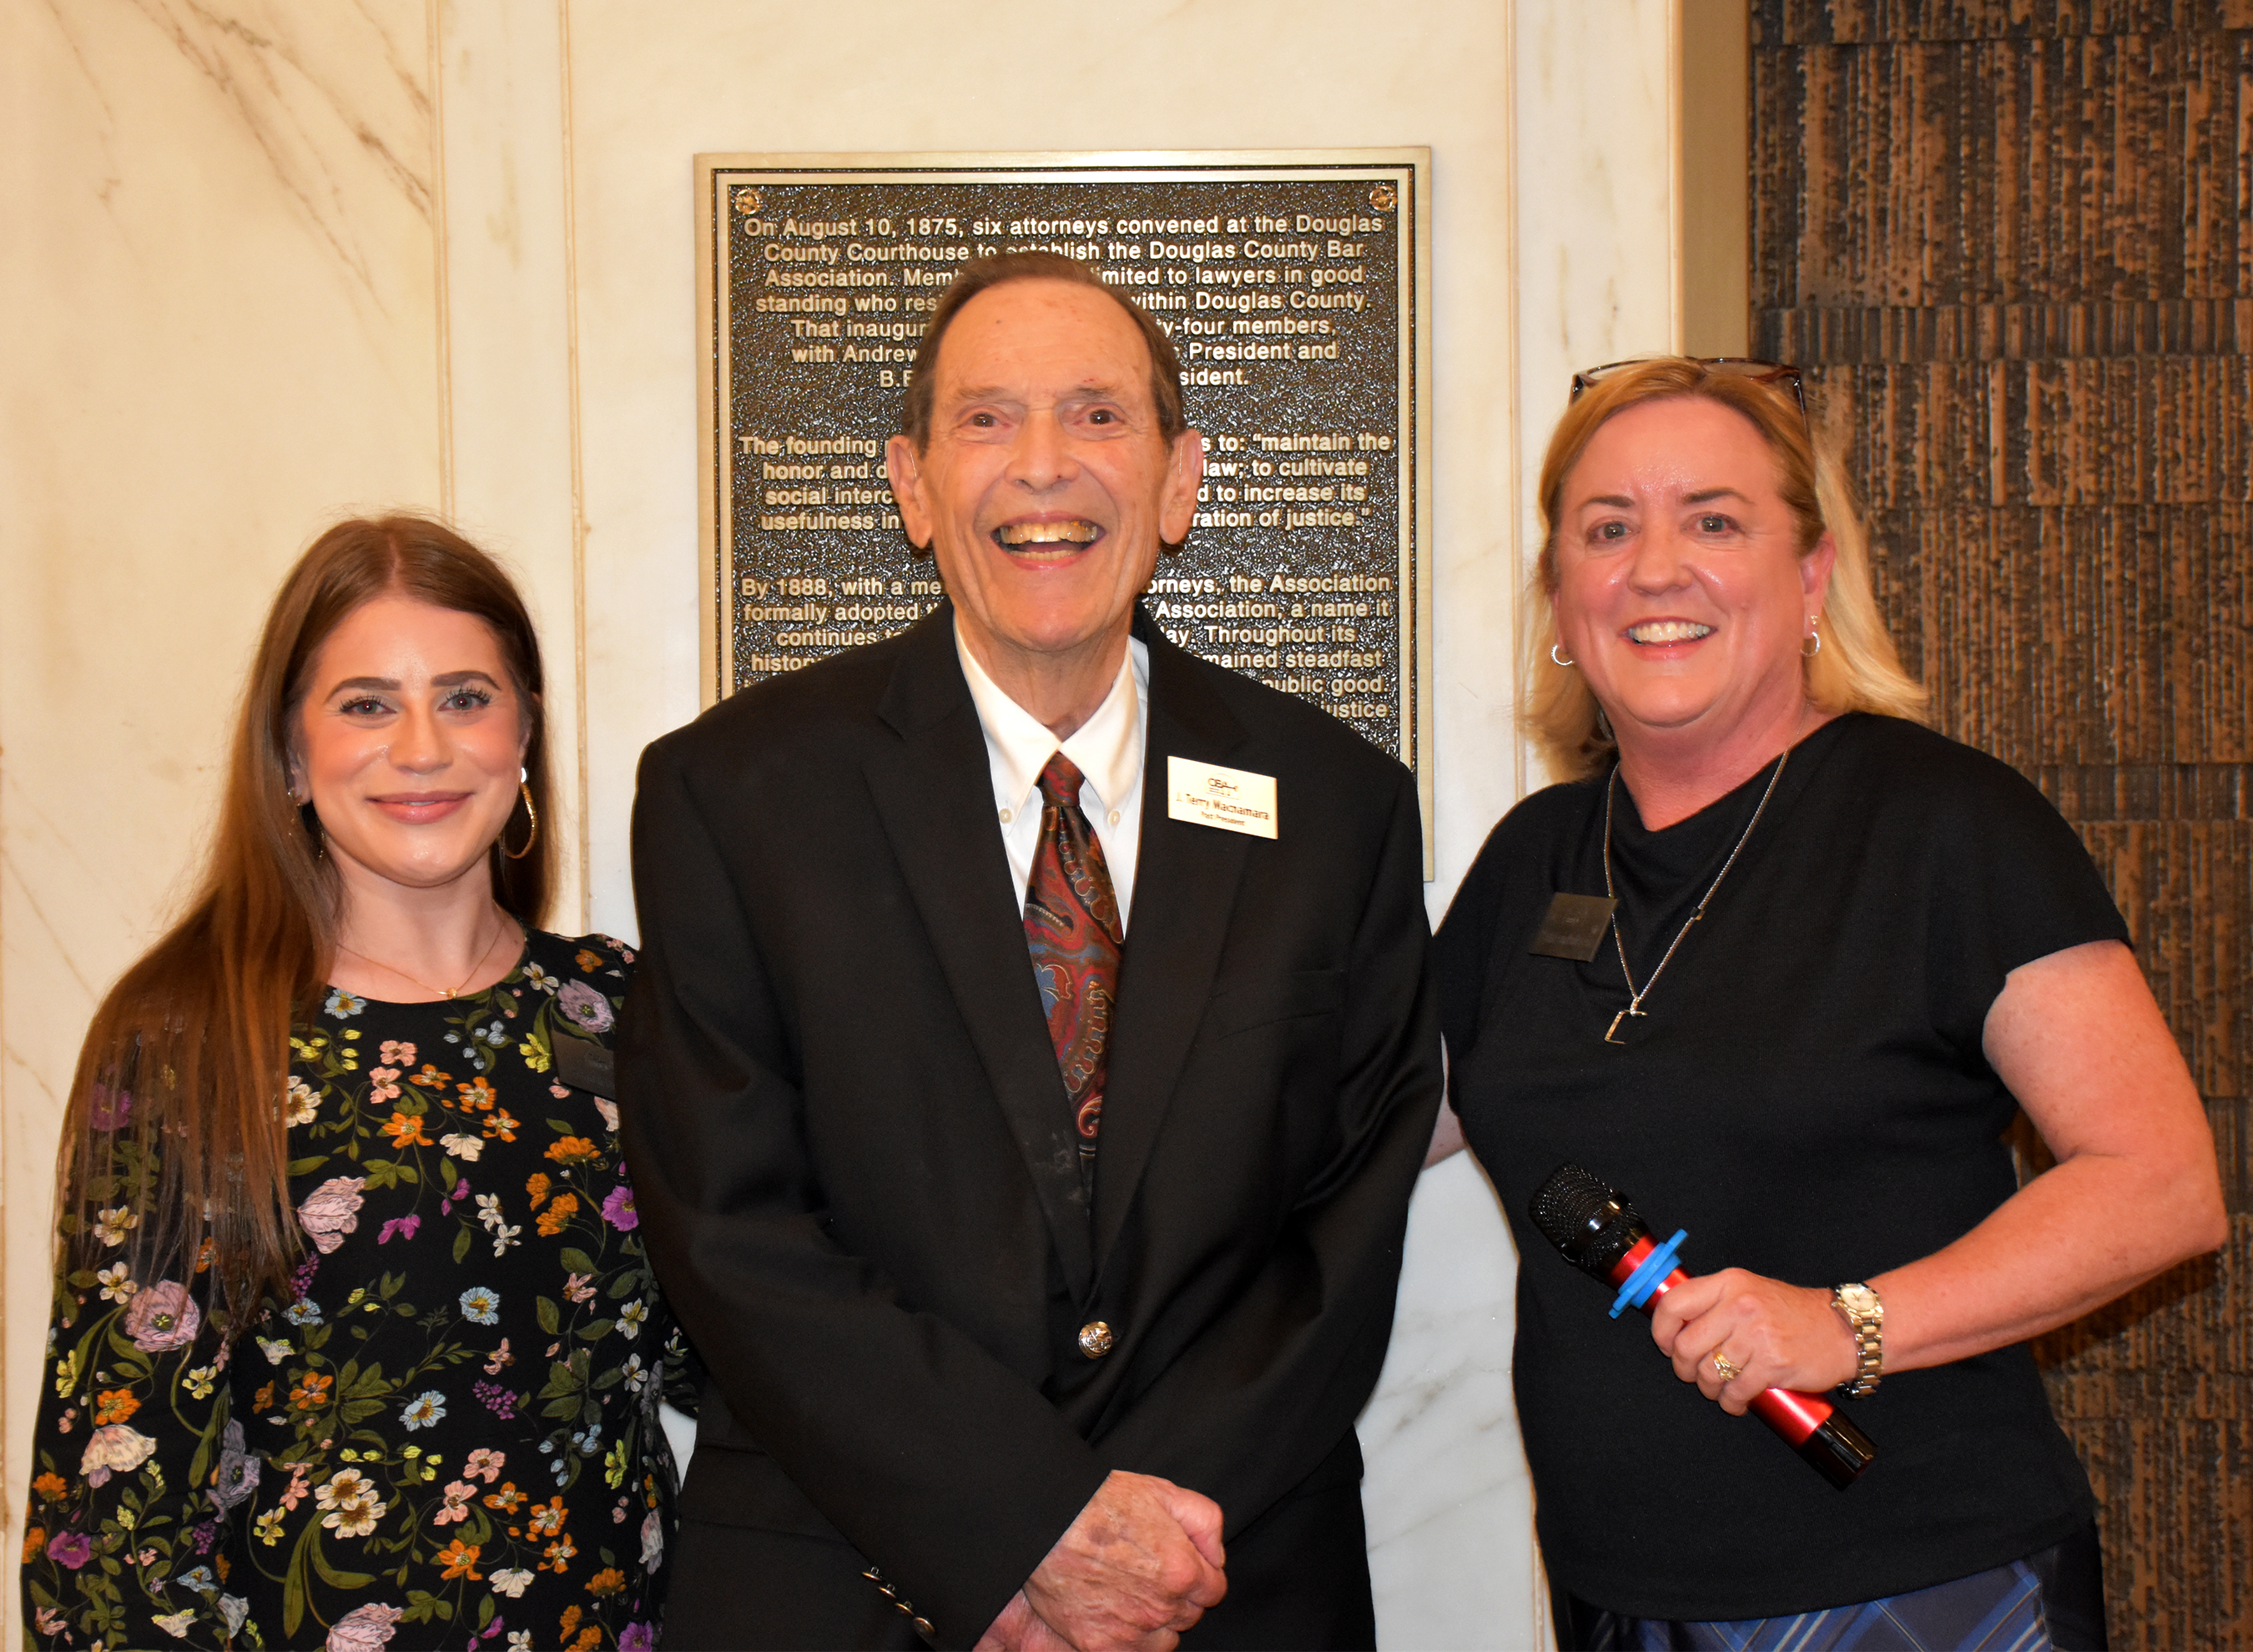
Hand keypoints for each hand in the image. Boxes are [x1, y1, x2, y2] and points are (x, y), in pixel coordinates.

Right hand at [991, 1470, 1226, 1651]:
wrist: (1048, 1521)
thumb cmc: (1102, 1502)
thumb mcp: (1165, 1493)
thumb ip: (1206, 1523)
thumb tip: (1216, 1556)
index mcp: (1182, 1571)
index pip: (1214, 1590)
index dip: (1199, 1574)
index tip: (1181, 1565)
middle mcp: (1161, 1607)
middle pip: (1188, 1616)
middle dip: (1178, 1597)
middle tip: (1150, 1572)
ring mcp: (1130, 1631)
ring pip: (1163, 1640)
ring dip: (1155, 1622)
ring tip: (1131, 1592)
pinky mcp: (1099, 1645)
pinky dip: (1127, 1638)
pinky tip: (1113, 1611)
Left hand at [1647, 1269, 1858, 1413]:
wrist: (1844, 1330)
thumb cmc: (1793, 1313)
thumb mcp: (1749, 1290)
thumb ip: (1714, 1302)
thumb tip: (1674, 1325)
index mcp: (1730, 1283)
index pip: (1673, 1304)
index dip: (1661, 1330)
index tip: (1666, 1344)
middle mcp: (1740, 1305)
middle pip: (1685, 1345)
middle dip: (1684, 1368)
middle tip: (1694, 1373)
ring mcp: (1757, 1335)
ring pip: (1708, 1372)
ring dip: (1709, 1388)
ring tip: (1720, 1388)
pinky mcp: (1773, 1364)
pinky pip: (1735, 1391)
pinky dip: (1731, 1402)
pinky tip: (1737, 1400)